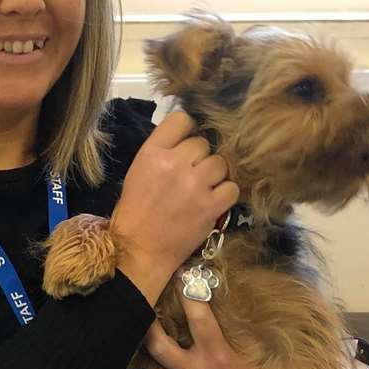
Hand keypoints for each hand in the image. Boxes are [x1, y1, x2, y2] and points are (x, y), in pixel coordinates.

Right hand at [112, 110, 238, 304]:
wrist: (139, 249)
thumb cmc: (136, 210)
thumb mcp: (139, 171)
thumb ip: (162, 151)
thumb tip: (188, 138)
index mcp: (152, 152)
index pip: (182, 120)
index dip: (188, 130)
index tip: (186, 143)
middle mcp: (175, 164)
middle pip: (203, 143)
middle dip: (199, 158)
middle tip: (191, 174)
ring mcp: (195, 185)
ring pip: (220, 163)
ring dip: (215, 175)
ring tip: (203, 188)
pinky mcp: (211, 206)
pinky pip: (232, 187)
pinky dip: (225, 194)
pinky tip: (213, 201)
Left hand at [141, 296, 260, 368]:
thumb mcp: (248, 357)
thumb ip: (226, 335)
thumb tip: (212, 303)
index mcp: (217, 355)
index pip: (197, 315)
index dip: (188, 290)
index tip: (182, 275)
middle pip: (155, 342)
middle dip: (147, 322)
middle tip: (144, 306)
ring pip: (148, 365)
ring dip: (146, 349)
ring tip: (144, 334)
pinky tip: (158, 364)